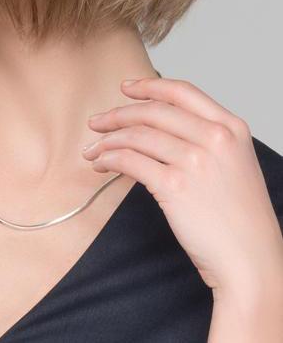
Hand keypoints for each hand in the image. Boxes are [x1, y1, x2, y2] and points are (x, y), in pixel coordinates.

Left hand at [81, 77, 282, 295]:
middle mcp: (214, 137)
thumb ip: (205, 139)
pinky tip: (102, 164)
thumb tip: (158, 127)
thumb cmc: (241, 219)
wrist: (251, 261)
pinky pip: (130, 161)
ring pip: (137, 135)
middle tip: (98, 122)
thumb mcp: (235, 163)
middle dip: (118, 114)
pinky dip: (109, 159)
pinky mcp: (175, 185)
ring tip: (94, 149)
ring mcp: (194, 160)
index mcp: (231, 127)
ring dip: (108, 140)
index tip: (127, 88)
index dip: (148, 86)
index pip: (181, 92)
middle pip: (154, 111)